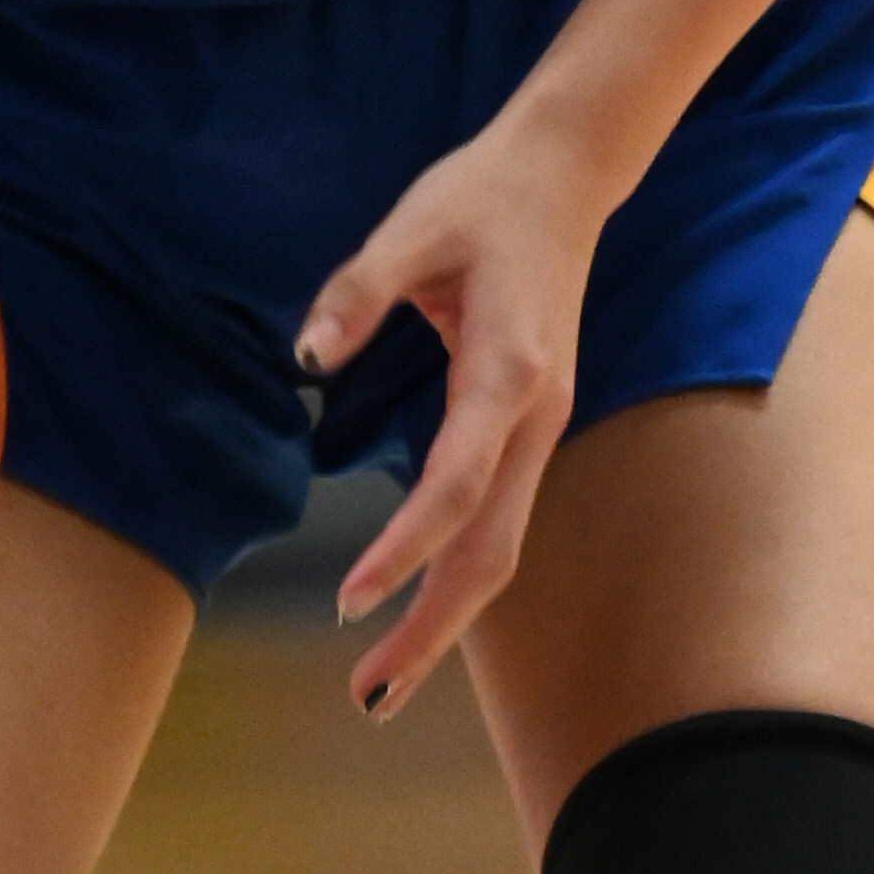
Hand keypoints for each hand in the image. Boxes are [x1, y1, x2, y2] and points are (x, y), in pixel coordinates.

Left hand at [297, 97, 613, 719]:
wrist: (565, 175)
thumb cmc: (482, 196)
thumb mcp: (410, 226)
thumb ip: (357, 292)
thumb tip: (307, 356)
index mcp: (509, 370)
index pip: (455, 484)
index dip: (403, 547)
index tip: (349, 599)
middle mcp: (537, 415)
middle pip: (492, 551)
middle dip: (432, 630)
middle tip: (365, 698)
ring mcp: (542, 428)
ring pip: (502, 549)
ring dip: (445, 619)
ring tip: (380, 684)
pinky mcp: (532, 429)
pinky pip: (497, 522)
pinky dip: (458, 578)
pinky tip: (415, 610)